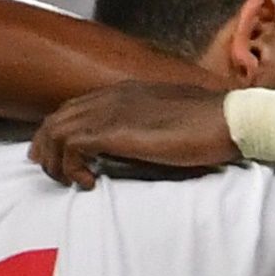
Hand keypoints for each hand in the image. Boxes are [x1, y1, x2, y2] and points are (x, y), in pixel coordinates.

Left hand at [34, 84, 238, 188]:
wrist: (227, 119)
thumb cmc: (208, 126)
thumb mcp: (168, 123)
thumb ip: (145, 127)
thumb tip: (136, 146)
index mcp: (123, 92)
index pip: (74, 108)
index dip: (58, 133)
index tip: (58, 158)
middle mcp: (110, 96)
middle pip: (56, 118)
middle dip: (47, 149)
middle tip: (53, 173)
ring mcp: (110, 110)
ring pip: (55, 131)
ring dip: (56, 162)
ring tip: (73, 181)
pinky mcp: (113, 130)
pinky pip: (70, 146)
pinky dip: (72, 168)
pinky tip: (89, 182)